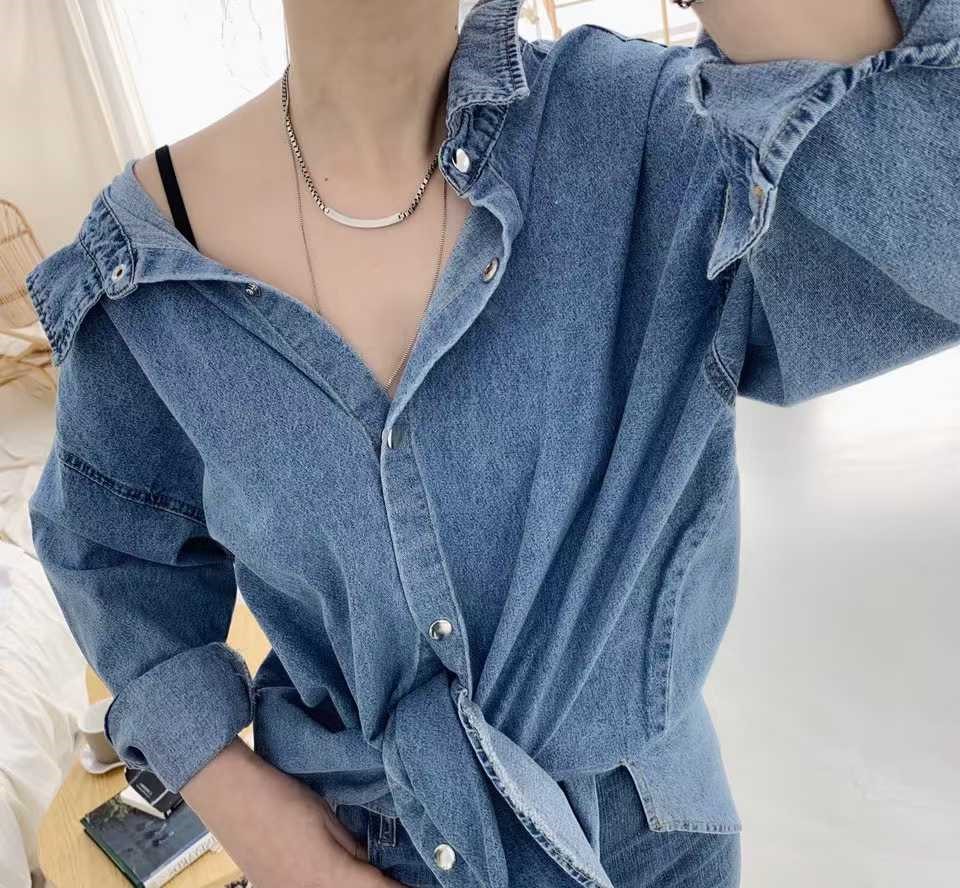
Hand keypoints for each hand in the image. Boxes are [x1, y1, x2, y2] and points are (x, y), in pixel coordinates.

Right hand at [180, 737, 407, 886]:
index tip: (426, 885)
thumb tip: (375, 868)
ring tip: (373, 877)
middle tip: (399, 878)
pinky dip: (334, 886)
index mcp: (329, 876)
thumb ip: (353, 850)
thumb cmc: (280, 798)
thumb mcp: (326, 818)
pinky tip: (345, 878)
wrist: (229, 796)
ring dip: (357, 886)